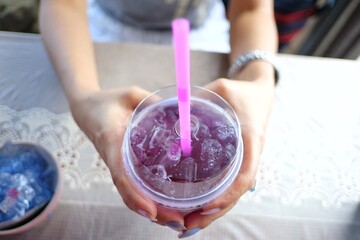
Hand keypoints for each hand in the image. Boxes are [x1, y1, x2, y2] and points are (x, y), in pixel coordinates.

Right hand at [69, 86, 184, 226]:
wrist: (85, 108)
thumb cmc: (106, 101)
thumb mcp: (129, 94)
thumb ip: (151, 100)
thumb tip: (180, 108)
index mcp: (112, 142)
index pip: (121, 174)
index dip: (135, 195)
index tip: (151, 212)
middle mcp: (114, 159)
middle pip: (130, 193)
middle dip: (154, 212)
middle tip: (180, 222)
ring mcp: (118, 165)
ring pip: (133, 195)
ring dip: (154, 210)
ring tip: (179, 220)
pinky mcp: (123, 166)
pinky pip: (134, 186)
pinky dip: (149, 200)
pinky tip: (168, 206)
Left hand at [179, 78, 274, 237]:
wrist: (259, 91)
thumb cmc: (242, 91)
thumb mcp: (222, 89)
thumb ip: (199, 99)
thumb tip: (168, 109)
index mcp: (251, 141)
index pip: (244, 177)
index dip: (227, 195)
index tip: (205, 207)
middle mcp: (250, 156)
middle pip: (236, 194)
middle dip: (213, 213)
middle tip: (187, 225)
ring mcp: (244, 161)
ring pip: (232, 193)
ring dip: (212, 211)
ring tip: (187, 223)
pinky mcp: (237, 161)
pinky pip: (228, 184)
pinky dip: (214, 199)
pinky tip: (195, 207)